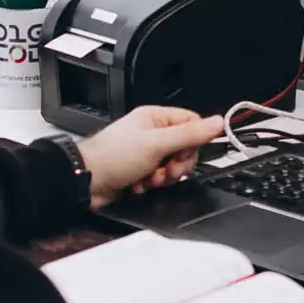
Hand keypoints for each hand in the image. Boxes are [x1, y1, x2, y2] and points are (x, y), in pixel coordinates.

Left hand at [76, 106, 225, 208]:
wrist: (85, 181)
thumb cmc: (112, 157)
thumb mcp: (157, 143)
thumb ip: (190, 134)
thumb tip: (218, 122)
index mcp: (156, 118)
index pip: (192, 123)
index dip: (194, 141)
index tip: (186, 153)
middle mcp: (152, 133)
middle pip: (185, 148)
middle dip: (178, 164)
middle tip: (167, 170)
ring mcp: (146, 152)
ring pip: (173, 165)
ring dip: (164, 177)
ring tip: (150, 178)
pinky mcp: (140, 170)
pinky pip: (160, 177)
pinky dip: (153, 184)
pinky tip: (141, 184)